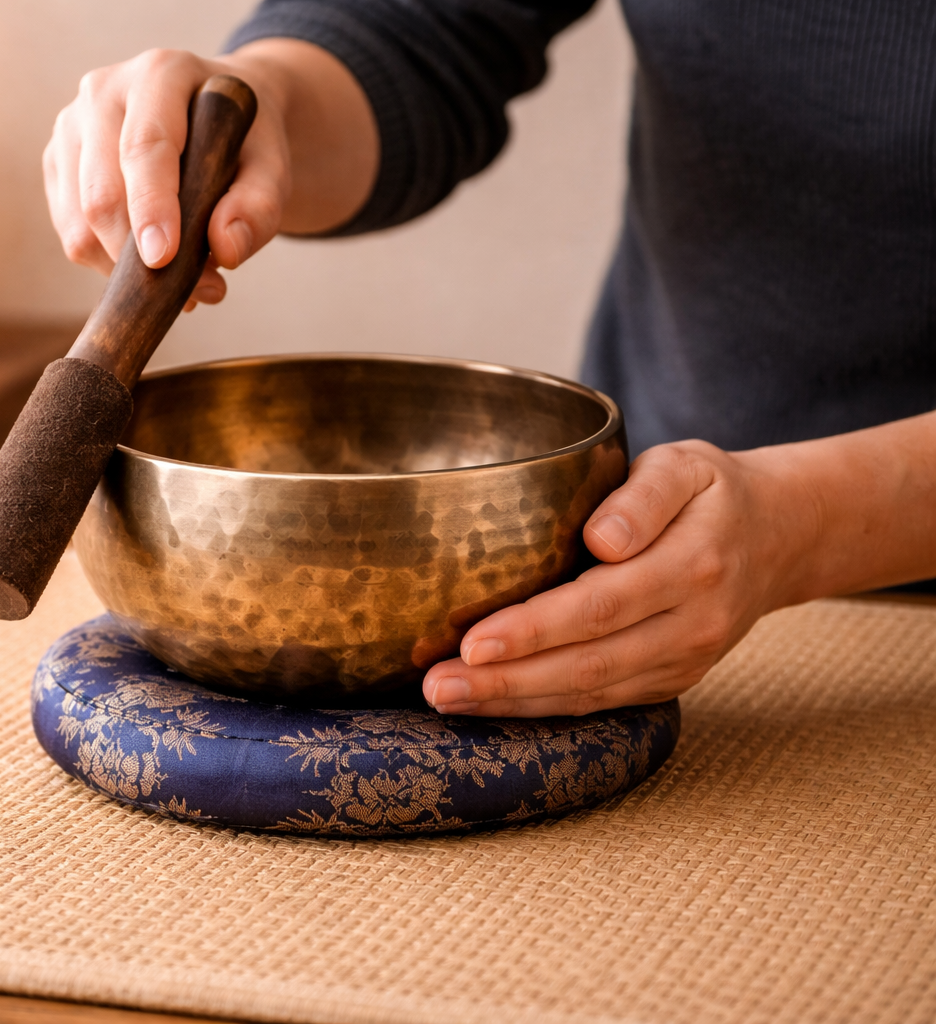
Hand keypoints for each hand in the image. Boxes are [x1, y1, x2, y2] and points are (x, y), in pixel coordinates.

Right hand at [42, 41, 375, 308]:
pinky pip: (72, 235)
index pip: (144, 147)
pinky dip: (109, 265)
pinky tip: (149, 263)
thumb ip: (260, 204)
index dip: (151, 208)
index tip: (163, 260)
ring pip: (79, 224)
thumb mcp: (272, 164)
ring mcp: (71, 128)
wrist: (218, 114)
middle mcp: (103, 92)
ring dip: (126, 269)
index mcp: (160, 74)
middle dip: (140, 257)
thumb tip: (225, 249)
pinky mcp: (59, 165)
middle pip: (101, 193)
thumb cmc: (243, 138)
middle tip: (198, 290)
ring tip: (181, 280)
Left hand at [421, 440, 815, 716]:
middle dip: (506, 680)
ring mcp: (683, 661)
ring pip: (590, 692)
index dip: (533, 630)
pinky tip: (490, 703)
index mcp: (692, 564)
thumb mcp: (685, 465)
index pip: (600, 605)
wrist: (778, 538)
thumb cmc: (710, 492)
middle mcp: (692, 624)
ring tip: (446, 698)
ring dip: (514, 702)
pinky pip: (600, 702)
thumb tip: (603, 539)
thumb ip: (644, 495)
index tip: (473, 641)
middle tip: (437, 685)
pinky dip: (542, 707)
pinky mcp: (670, 681)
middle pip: (587, 662)